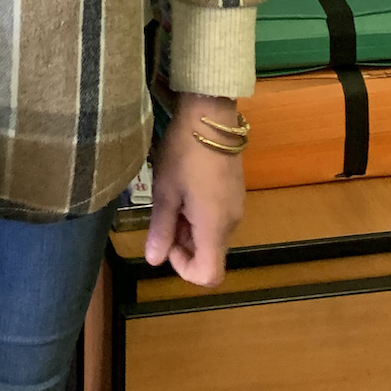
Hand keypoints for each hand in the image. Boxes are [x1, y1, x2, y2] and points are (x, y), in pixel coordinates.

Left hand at [144, 94, 245, 287]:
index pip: (209, 275)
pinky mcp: (235, 191)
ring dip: (190, 227)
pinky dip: (200, 213)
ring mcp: (236, 205)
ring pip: (212, 234)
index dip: (184, 268)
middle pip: (209, 253)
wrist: (210, 115)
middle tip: (163, 214)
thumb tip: (153, 261)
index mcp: (215, 227)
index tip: (167, 243)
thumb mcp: (165, 191)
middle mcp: (231, 222)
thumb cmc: (184, 153)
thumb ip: (161, 229)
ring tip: (172, 195)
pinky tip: (185, 187)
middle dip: (183, 244)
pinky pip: (218, 216)